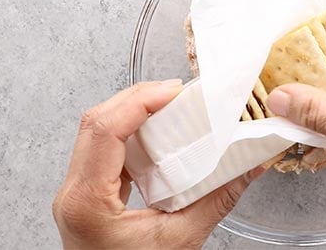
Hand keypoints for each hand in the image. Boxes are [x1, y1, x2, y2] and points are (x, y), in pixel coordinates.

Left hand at [53, 80, 262, 248]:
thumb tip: (251, 166)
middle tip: (177, 92)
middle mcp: (74, 192)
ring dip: (132, 111)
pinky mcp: (88, 193)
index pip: (103, 131)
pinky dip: (129, 131)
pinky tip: (154, 132)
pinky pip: (103, 149)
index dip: (138, 102)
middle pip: (96, 123)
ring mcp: (77, 192)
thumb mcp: (183, 240)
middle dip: (138, 98)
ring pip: (96, 132)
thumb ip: (219, 200)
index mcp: (88, 202)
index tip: (173, 91)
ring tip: (168, 105)